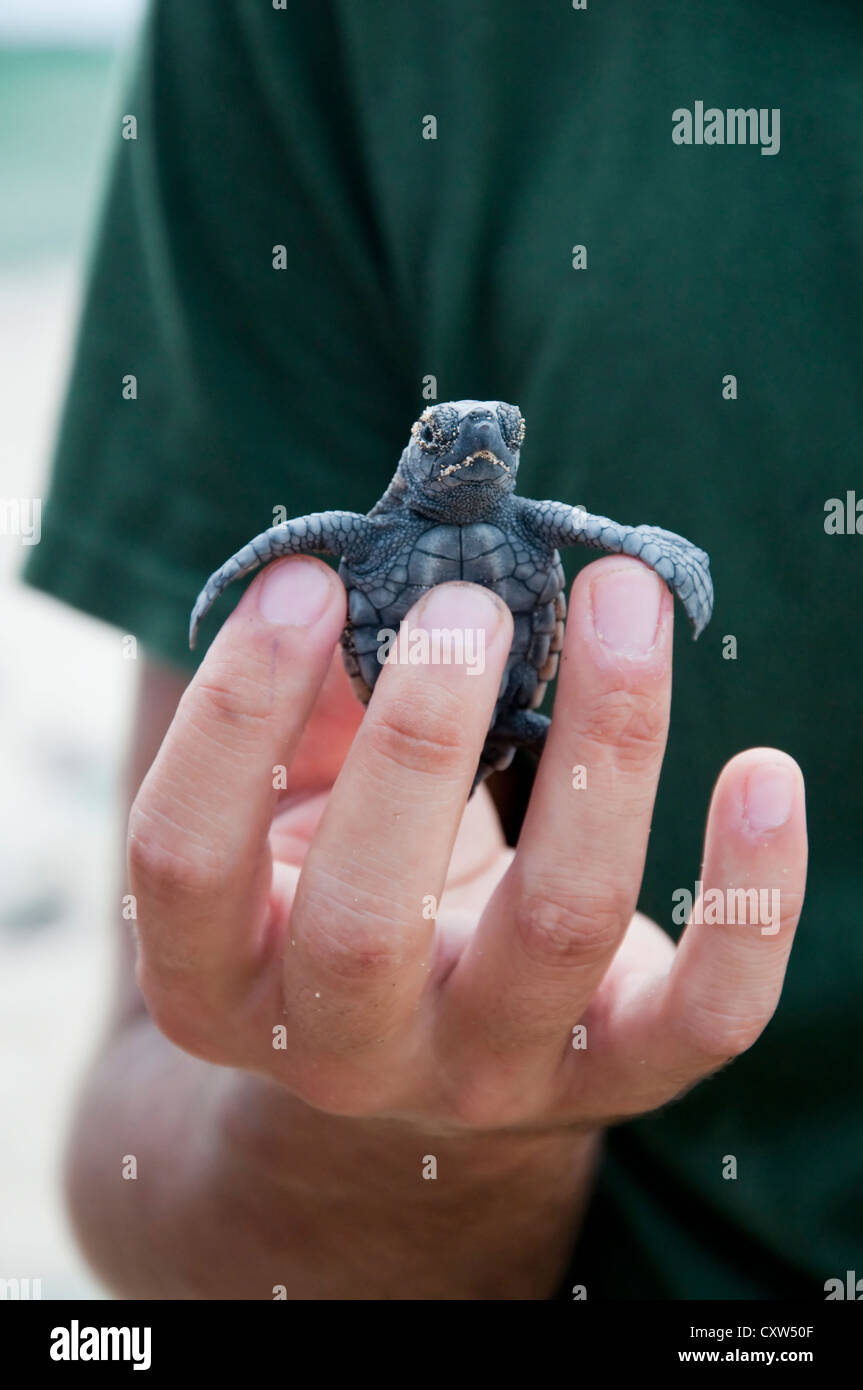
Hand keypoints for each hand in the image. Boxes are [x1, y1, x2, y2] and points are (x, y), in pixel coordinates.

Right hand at [129, 553, 806, 1135]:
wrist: (423, 1045)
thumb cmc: (350, 878)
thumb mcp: (299, 805)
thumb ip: (314, 702)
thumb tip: (377, 561)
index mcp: (218, 982)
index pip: (183, 858)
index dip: (233, 713)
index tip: (304, 582)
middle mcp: (342, 1053)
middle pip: (364, 923)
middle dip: (416, 741)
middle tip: (469, 601)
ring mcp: (488, 1076)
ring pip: (557, 928)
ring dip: (601, 748)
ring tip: (621, 602)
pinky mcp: (620, 1076)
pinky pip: (708, 1014)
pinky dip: (749, 896)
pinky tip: (764, 770)